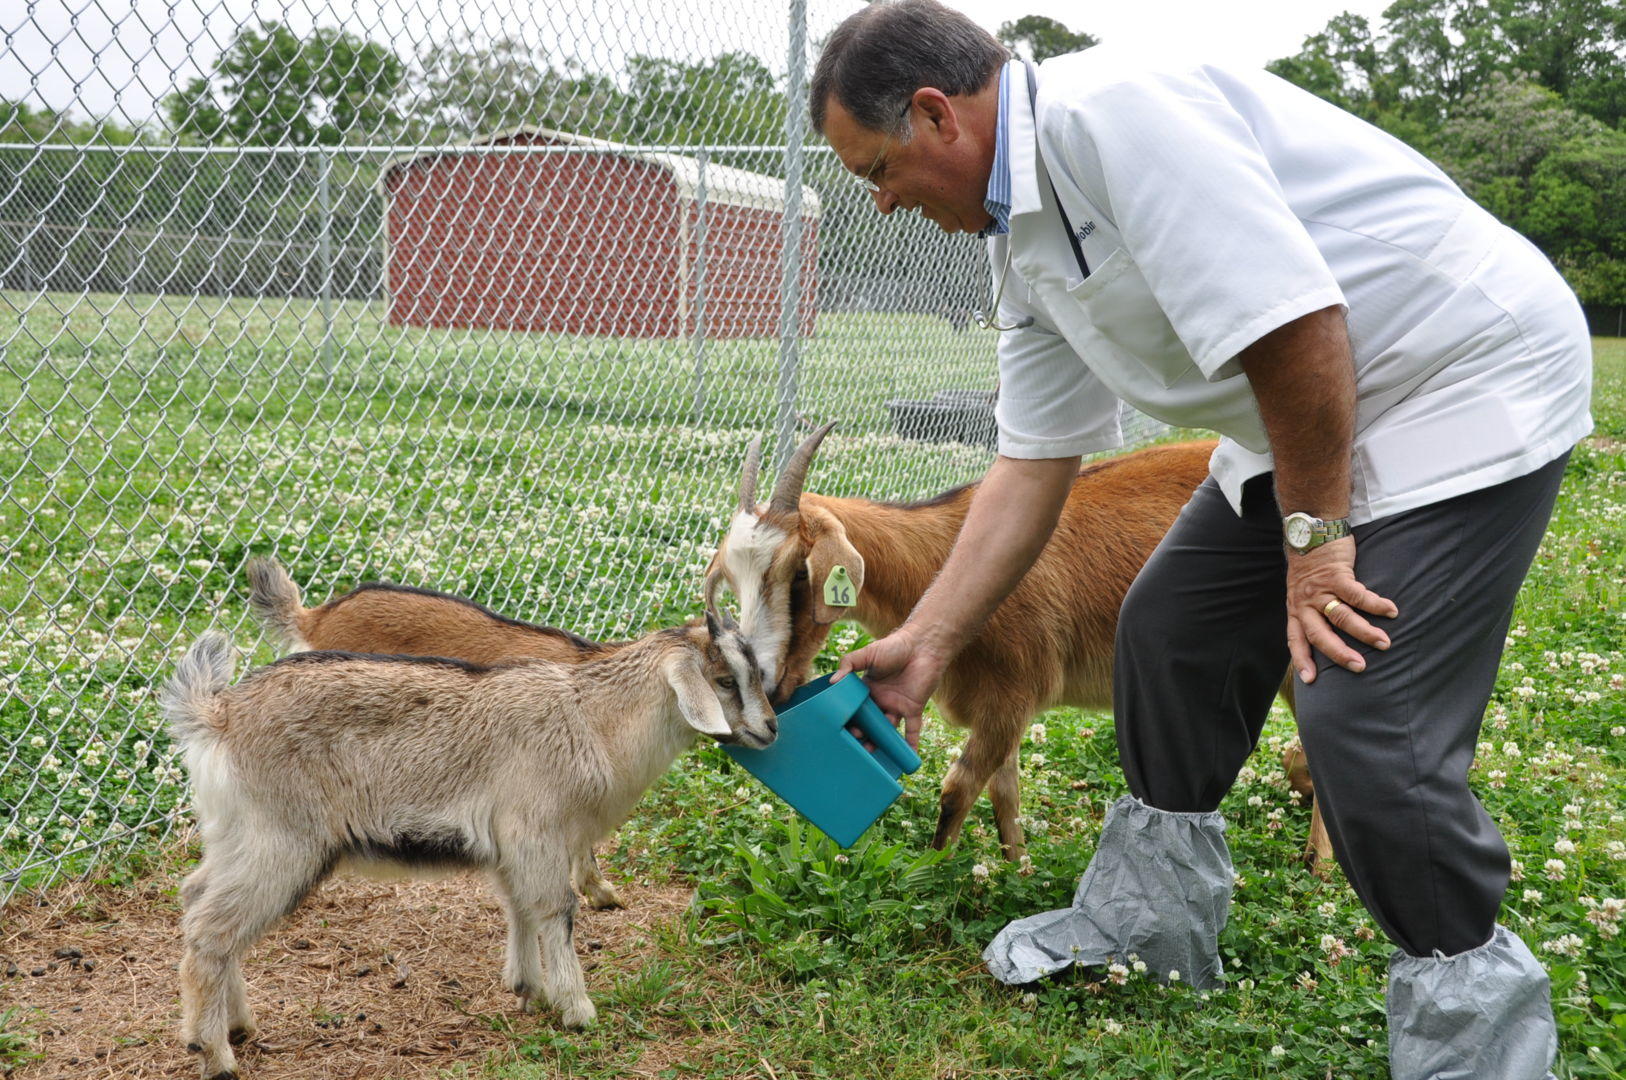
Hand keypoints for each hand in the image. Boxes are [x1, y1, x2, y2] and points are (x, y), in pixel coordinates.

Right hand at [833, 628, 948, 749]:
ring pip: (887, 729)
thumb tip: (832, 682)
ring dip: (880, 742)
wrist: (922, 646)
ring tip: (871, 751)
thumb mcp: (867, 654)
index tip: (843, 728)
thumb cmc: (893, 647)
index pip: (855, 708)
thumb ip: (848, 664)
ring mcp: (897, 705)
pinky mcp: (914, 709)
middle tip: (857, 741)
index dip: (849, 718)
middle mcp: (881, 700)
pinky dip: (911, 744)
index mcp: (868, 688)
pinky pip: (912, 730)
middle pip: (870, 722)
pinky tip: (907, 758)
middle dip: (863, 734)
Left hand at [1286, 536, 1397, 683]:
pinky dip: (1376, 604)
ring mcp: (1321, 589)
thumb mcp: (1301, 591)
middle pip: (1320, 634)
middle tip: (1359, 666)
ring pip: (1342, 616)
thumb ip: (1311, 611)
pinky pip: (1358, 595)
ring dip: (1364, 632)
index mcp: (1296, 608)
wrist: (1310, 532)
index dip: (1302, 659)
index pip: (1295, 639)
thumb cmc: (1310, 566)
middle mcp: (1305, 602)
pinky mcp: (1337, 575)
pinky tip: (1391, 611)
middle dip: (1339, 653)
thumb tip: (1328, 635)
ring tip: (1384, 643)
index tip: (1310, 680)